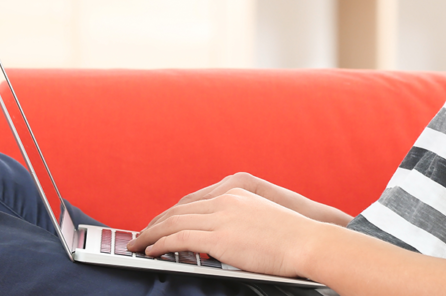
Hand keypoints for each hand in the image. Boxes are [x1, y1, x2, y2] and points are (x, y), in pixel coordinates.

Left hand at [127, 188, 321, 278]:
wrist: (309, 241)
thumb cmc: (293, 239)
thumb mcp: (262, 221)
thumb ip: (238, 224)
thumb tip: (221, 241)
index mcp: (235, 194)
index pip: (192, 203)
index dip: (170, 215)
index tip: (158, 224)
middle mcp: (225, 201)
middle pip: (178, 210)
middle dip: (155, 223)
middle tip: (139, 235)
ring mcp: (221, 217)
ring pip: (173, 223)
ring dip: (150, 234)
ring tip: (137, 245)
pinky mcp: (220, 236)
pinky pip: (179, 238)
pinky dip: (160, 244)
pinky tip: (151, 251)